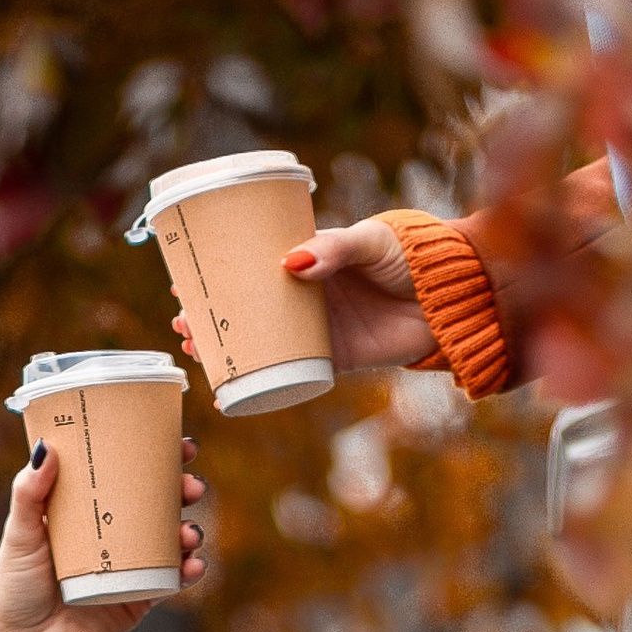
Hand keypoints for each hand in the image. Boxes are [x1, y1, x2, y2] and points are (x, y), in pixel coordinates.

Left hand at [0, 445, 206, 631]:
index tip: (176, 439)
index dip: (156, 453)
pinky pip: (173, 580)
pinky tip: (194, 564)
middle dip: (183, 487)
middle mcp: (114, 533)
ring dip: (191, 528)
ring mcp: (131, 565)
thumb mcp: (19, 534)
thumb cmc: (15, 590)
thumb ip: (28, 493)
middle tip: (190, 484)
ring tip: (188, 532)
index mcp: (89, 510)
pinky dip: (190, 571)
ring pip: (172, 538)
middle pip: (159, 501)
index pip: (127, 472)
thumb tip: (46, 447)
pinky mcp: (139, 598)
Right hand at [181, 217, 430, 371]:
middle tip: (182, 325)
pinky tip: (231, 388)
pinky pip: (289, 372)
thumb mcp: (369, 243)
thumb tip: (291, 262)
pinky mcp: (333, 358)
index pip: (252, 263)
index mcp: (308, 258)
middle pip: (247, 307)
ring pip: (261, 340)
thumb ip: (334, 250)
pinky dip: (260, 382)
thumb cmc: (411, 258)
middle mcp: (305, 294)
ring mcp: (317, 327)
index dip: (218, 272)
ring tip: (196, 352)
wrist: (449, 299)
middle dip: (211, 316)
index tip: (185, 279)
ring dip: (227, 349)